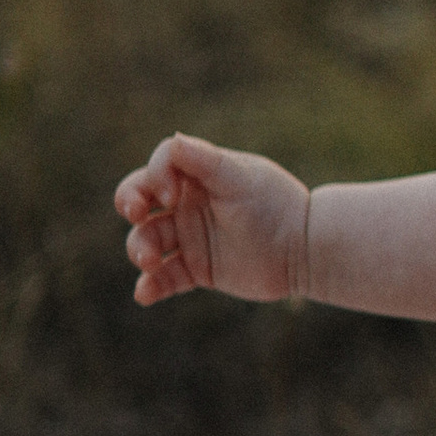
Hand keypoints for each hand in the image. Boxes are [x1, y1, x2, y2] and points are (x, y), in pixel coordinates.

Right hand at [116, 133, 310, 304]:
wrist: (306, 249)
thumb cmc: (275, 205)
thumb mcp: (240, 179)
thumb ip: (206, 161)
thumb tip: (173, 141)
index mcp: (197, 176)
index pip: (158, 169)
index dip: (154, 177)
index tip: (171, 196)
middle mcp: (188, 204)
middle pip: (140, 201)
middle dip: (130, 204)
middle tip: (137, 214)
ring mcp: (190, 238)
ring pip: (147, 241)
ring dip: (139, 249)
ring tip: (150, 261)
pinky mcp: (198, 270)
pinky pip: (165, 278)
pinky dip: (150, 286)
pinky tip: (144, 294)